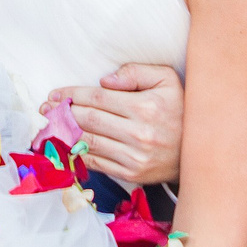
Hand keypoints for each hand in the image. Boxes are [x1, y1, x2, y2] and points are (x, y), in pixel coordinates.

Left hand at [55, 64, 183, 185]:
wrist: (200, 151)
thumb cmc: (181, 109)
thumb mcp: (167, 80)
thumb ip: (136, 72)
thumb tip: (105, 80)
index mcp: (145, 107)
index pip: (97, 98)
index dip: (72, 95)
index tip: (55, 94)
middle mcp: (138, 133)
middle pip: (88, 120)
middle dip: (62, 113)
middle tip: (46, 109)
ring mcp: (134, 156)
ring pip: (89, 142)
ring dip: (65, 133)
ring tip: (50, 125)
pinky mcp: (132, 173)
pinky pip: (97, 162)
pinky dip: (78, 153)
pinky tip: (66, 144)